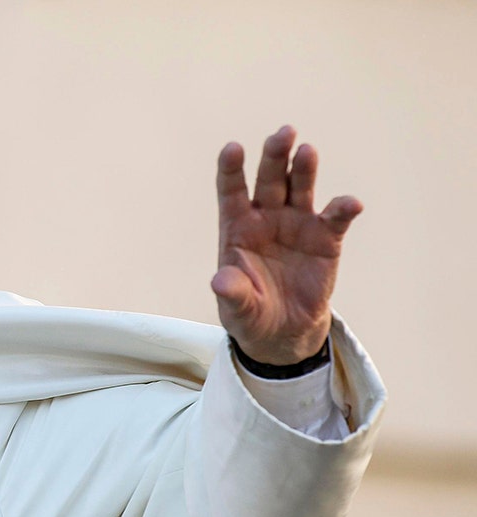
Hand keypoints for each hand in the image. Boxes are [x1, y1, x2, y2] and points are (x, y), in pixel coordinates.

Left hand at [212, 125, 362, 364]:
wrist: (282, 330)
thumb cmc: (251, 311)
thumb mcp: (237, 307)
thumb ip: (231, 292)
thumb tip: (220, 282)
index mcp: (238, 228)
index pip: (232, 191)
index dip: (231, 170)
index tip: (232, 148)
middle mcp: (267, 218)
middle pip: (270, 180)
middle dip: (275, 156)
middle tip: (283, 133)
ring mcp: (297, 224)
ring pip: (301, 188)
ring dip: (304, 169)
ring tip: (307, 151)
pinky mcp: (326, 238)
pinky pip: (335, 219)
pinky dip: (343, 209)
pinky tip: (350, 204)